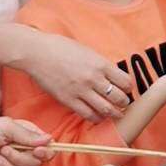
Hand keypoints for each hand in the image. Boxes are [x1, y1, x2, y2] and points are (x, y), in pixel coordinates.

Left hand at [0, 117, 52, 165]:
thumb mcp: (5, 127)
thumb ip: (27, 135)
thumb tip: (49, 140)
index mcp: (28, 135)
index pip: (48, 147)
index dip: (45, 152)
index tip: (36, 151)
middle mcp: (26, 150)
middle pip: (38, 162)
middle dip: (20, 158)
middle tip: (3, 150)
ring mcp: (17, 164)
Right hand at [13, 28, 131, 121]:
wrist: (37, 53)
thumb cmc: (60, 48)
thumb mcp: (87, 51)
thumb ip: (100, 64)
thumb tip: (111, 76)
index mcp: (100, 64)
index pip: (126, 82)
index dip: (128, 88)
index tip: (126, 89)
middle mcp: (94, 78)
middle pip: (119, 98)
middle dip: (124, 103)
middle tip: (122, 104)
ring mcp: (81, 91)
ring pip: (106, 110)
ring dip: (113, 114)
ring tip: (114, 113)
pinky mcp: (68, 100)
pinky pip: (88, 115)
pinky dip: (96, 118)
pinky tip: (98, 116)